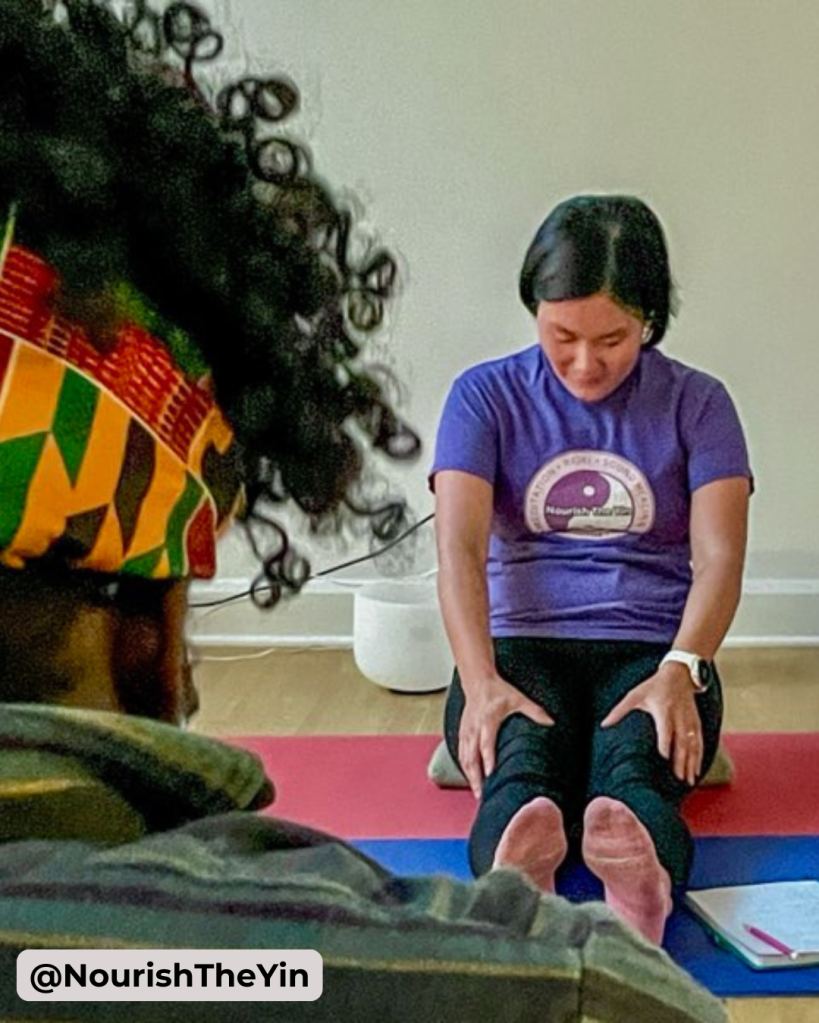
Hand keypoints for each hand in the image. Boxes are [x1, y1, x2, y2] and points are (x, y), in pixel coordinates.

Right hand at [458, 674, 552, 798]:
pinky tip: (471, 779)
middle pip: (471, 756)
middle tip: (482, 794)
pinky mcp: (462, 733)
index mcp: (488, 720)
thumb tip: (551, 722)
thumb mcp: (518, 699)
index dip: (487, 759)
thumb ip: (534, 711)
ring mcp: (466, 731)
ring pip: (464, 758)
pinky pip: (461, 753)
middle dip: (476, 776)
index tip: (490, 774)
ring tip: (477, 793)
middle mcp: (474, 728)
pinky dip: (464, 768)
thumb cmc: (497, 690)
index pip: (486, 743)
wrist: (478, 681)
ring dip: (469, 776)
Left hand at [601, 664, 702, 784]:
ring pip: (693, 746)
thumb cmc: (654, 686)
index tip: (664, 759)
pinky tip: (696, 771)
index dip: (666, 745)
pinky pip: (700, 743)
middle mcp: (679, 718)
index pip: (666, 732)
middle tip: (678, 779)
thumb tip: (603, 724)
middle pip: (681, 743)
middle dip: (681, 761)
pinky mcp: (696, 723)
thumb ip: (619, 710)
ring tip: (688, 781)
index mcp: (664, 711)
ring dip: (691, 763)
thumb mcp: (635, 694)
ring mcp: (690, 722)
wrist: (680, 674)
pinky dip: (699, 758)